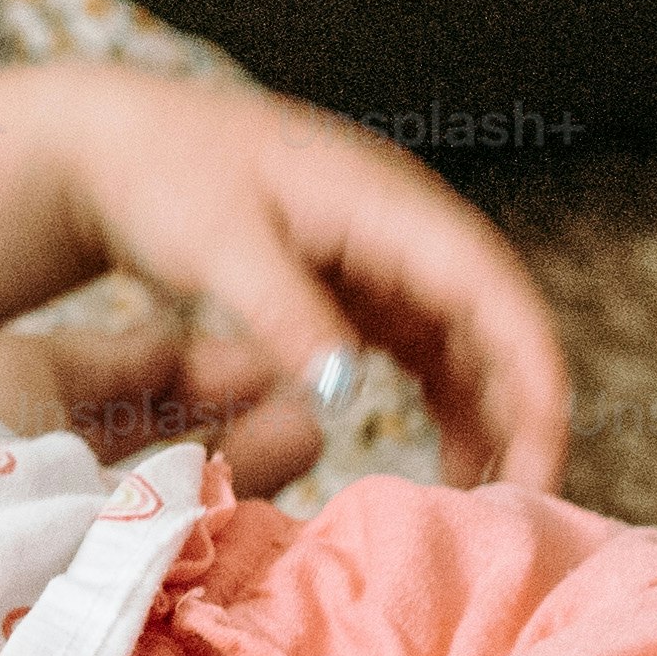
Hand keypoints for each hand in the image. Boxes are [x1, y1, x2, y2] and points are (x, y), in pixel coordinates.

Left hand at [44, 70, 570, 492]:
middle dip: (523, 415)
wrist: (117, 144)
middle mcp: (408, 228)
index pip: (492, 294)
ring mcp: (390, 258)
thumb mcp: (216, 243)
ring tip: (484, 504)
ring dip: (489, 419)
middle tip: (521, 511)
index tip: (539, 457)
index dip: (531, 378)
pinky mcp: (362, 287)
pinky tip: (445, 471)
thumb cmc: (163, 174)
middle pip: (498, 327)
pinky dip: (444, 408)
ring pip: (470, 346)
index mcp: (389, 204)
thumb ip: (282, 311)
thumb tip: (344, 389)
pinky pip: (426, 353)